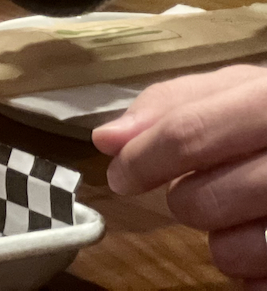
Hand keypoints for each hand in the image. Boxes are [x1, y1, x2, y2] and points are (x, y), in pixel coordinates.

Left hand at [95, 66, 266, 286]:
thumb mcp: (245, 89)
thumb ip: (175, 105)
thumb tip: (108, 139)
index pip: (191, 134)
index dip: (143, 159)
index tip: (121, 176)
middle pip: (203, 199)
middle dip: (185, 201)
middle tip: (200, 188)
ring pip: (229, 252)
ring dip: (219, 240)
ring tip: (242, 214)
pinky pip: (260, 283)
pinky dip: (251, 271)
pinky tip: (264, 241)